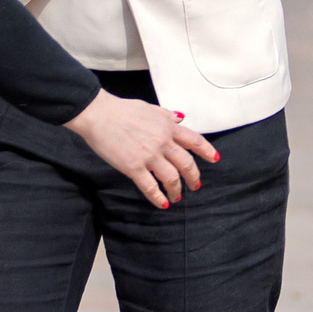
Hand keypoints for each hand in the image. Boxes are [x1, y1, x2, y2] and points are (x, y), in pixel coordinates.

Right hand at [64, 90, 219, 207]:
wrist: (98, 114)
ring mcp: (149, 155)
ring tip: (176, 197)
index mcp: (167, 126)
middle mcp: (162, 142)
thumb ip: (166, 115)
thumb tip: (180, 117)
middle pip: (187, 163)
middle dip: (194, 177)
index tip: (214, 159)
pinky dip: (158, 197)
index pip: (194, 140)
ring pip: (172, 178)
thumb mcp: (149, 107)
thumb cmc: (120, 109)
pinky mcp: (134, 167)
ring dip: (177, 190)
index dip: (207, 151)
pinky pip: (151, 186)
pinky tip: (162, 204)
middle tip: (195, 185)